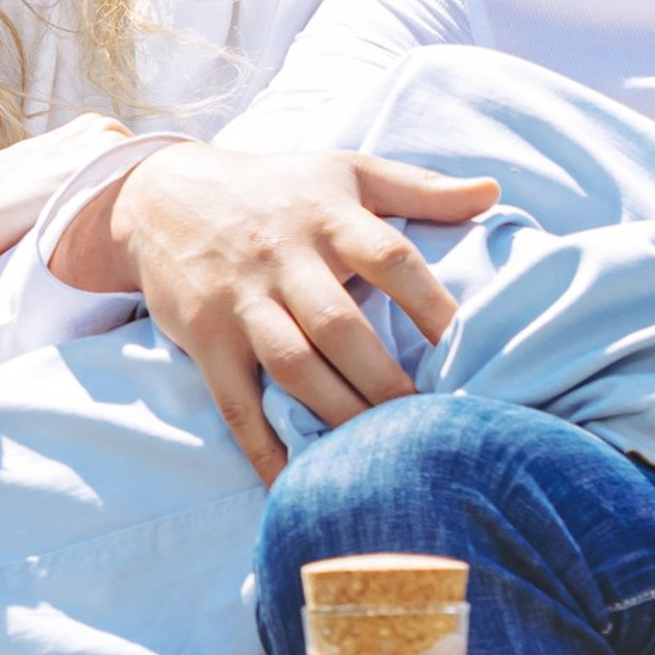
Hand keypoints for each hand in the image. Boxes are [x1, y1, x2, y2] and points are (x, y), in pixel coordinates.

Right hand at [97, 142, 500, 479]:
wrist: (160, 197)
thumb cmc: (273, 188)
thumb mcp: (345, 170)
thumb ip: (421, 188)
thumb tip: (494, 193)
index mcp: (327, 217)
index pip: (389, 258)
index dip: (432, 304)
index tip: (473, 347)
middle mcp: (282, 260)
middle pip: (340, 326)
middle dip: (387, 379)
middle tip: (433, 424)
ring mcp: (240, 303)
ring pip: (293, 366)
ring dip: (338, 414)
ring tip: (380, 455)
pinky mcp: (205, 340)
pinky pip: (236, 402)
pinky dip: (263, 448)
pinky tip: (294, 484)